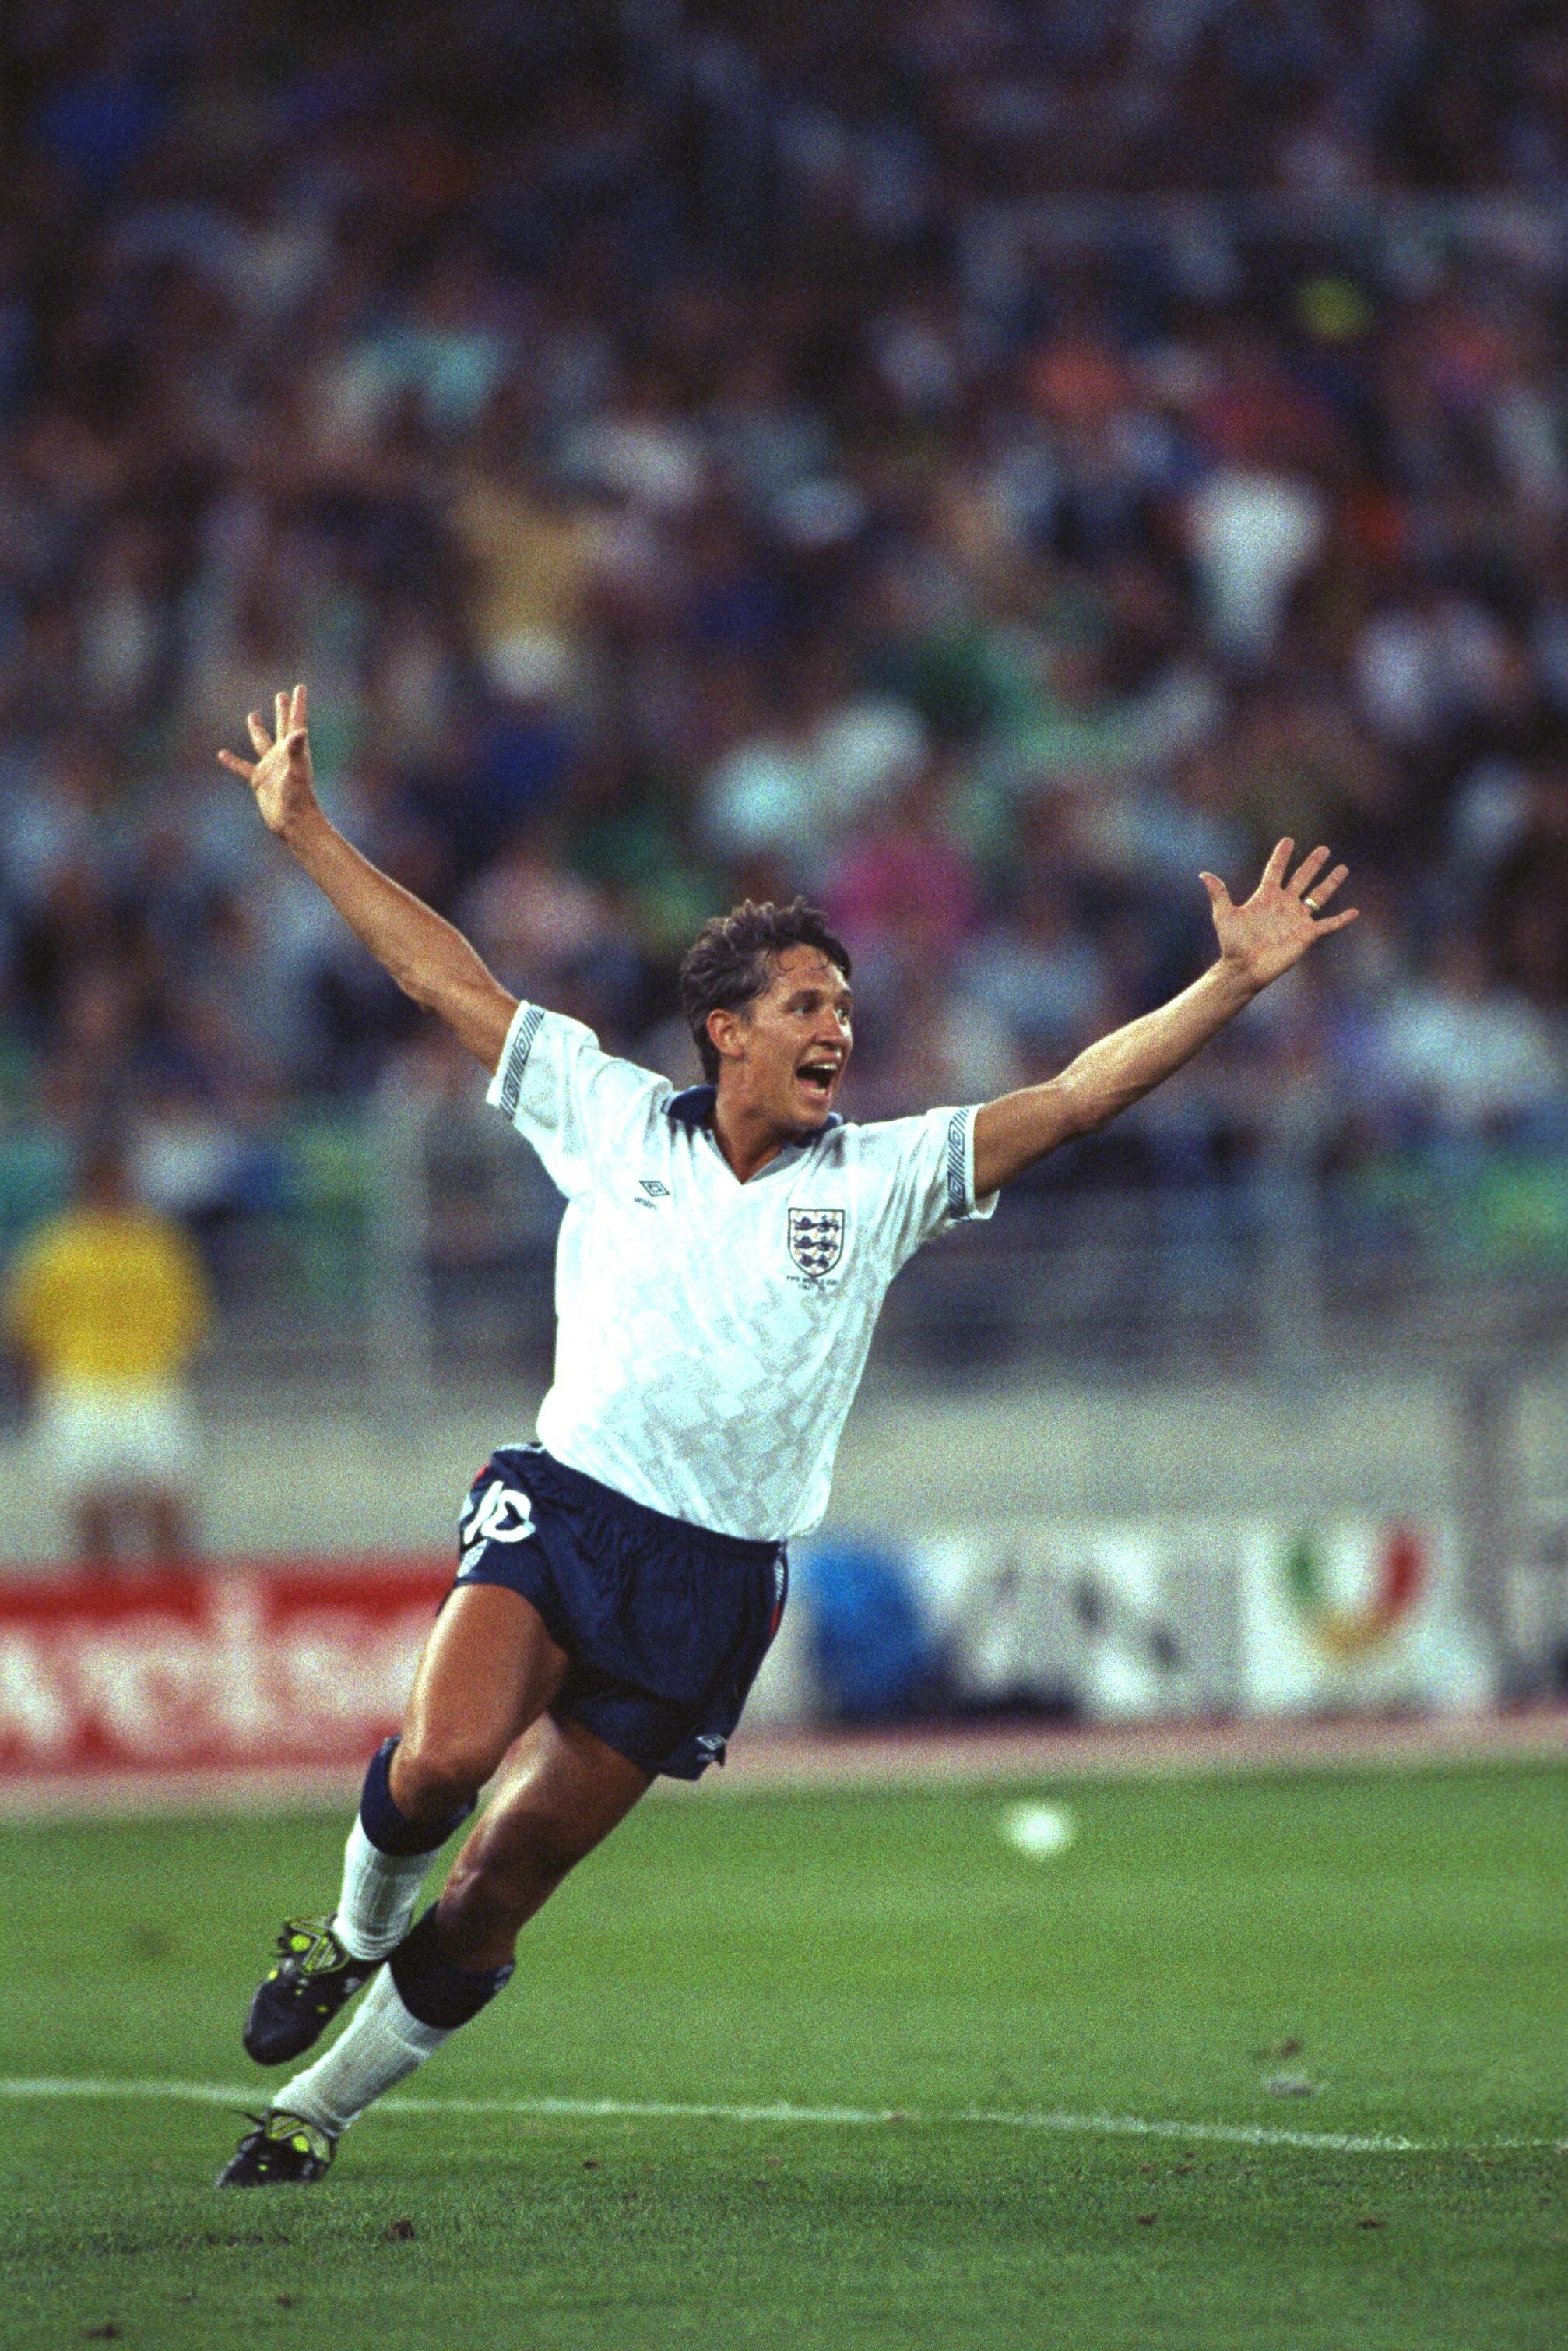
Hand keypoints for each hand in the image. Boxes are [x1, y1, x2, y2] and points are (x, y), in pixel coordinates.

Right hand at [218, 683, 316, 840]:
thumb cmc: (299, 798)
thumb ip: (297, 750)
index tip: (300, 687)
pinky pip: (243, 768)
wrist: (293, 823)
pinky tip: (221, 754)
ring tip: (253, 714)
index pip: (295, 721)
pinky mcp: (259, 781)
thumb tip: (301, 730)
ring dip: (257, 729)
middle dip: (282, 710)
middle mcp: (283, 755)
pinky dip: (233, 761)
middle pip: (282, 726)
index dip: (298, 704)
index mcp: (294, 749)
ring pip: (262, 742)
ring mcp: (270, 767)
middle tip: (282, 694)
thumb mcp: (297, 771)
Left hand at [1199, 838, 1356, 993]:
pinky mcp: (1306, 935)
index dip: (1281, 856)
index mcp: (1265, 896)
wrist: (1244, 968)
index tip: (1289, 840)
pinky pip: (1328, 925)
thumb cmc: (1233, 944)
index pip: (1275, 870)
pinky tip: (1354, 912)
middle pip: (1301, 878)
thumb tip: (1203, 874)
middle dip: (1312, 864)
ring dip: (1330, 883)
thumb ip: (1219, 894)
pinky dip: (1341, 919)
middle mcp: (1284, 904)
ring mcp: (1297, 919)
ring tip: (1342, 868)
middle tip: (1324, 849)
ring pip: (1318, 896)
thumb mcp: (1224, 916)